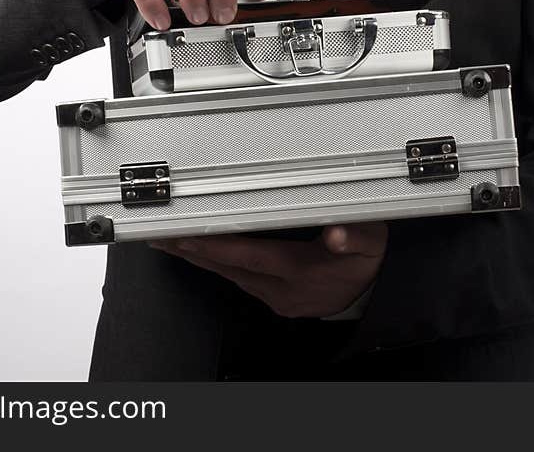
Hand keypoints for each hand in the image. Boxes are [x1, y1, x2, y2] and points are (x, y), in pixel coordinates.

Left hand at [149, 222, 387, 318]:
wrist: (371, 295)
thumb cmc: (365, 262)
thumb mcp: (370, 243)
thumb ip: (354, 236)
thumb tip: (337, 233)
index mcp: (300, 269)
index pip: (250, 256)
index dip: (218, 246)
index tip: (190, 236)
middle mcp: (282, 287)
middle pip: (229, 268)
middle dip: (194, 251)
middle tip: (163, 236)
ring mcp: (275, 297)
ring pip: (229, 276)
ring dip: (200, 259)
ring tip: (171, 243)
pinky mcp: (273, 299)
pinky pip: (238, 281)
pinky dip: (216, 266)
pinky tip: (201, 255)